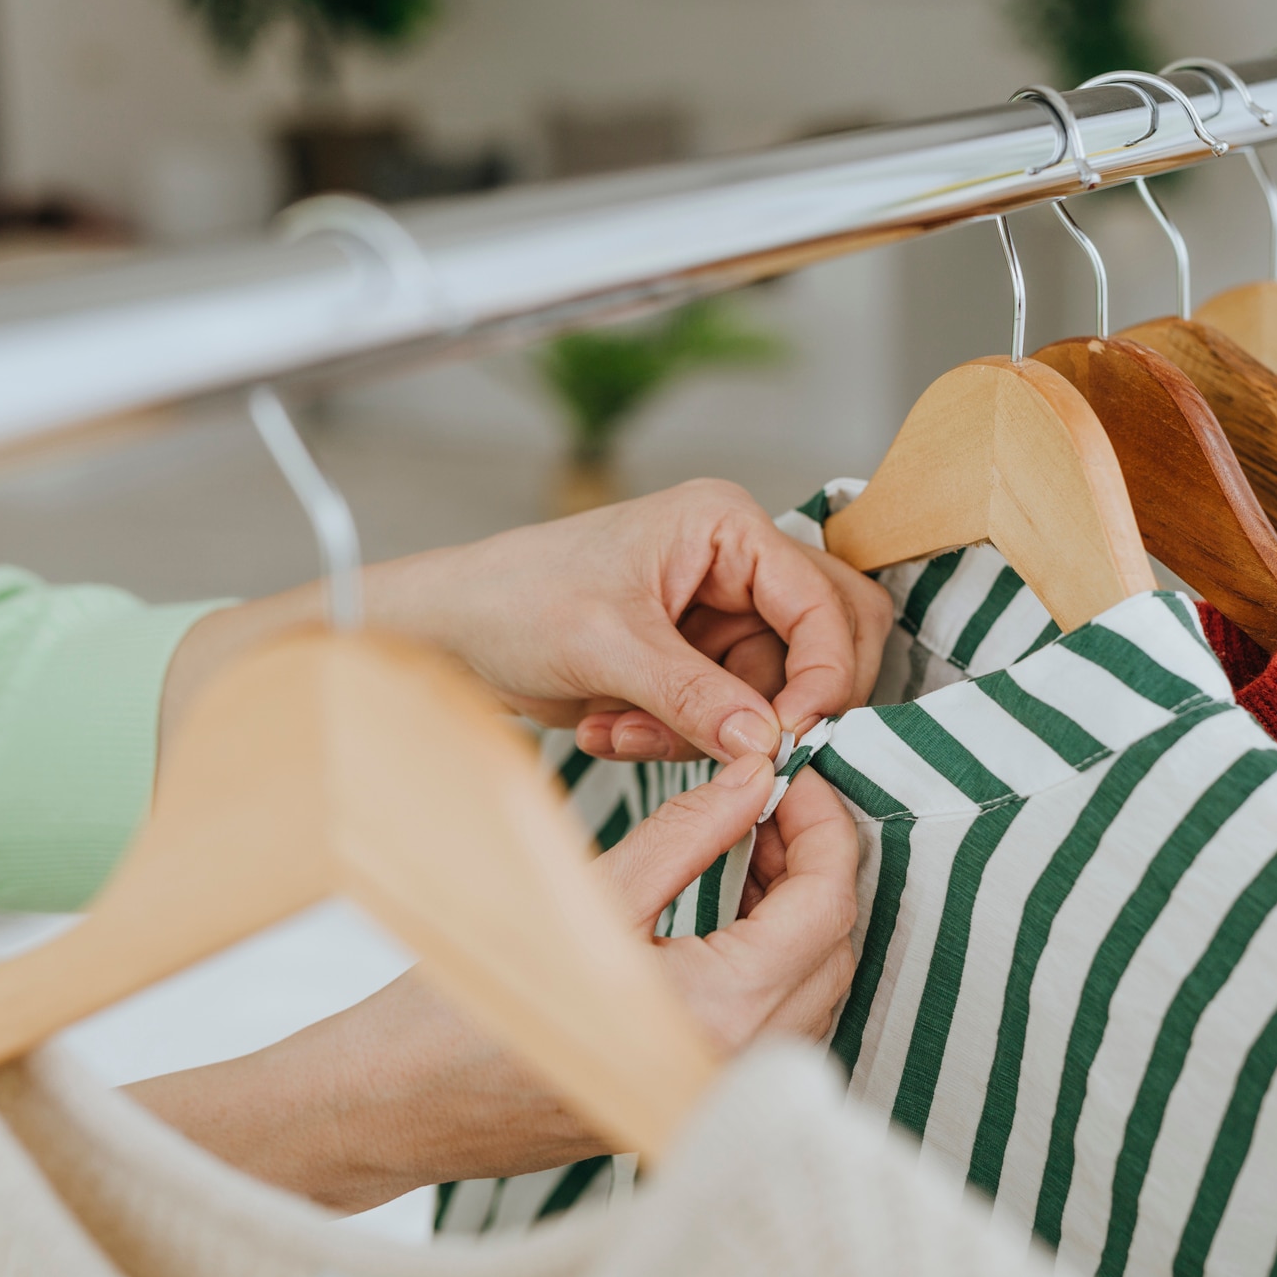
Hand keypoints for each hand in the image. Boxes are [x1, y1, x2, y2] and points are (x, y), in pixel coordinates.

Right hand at [127, 754, 859, 1211]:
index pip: (825, 903)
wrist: (399, 1101)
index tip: (792, 770)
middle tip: (771, 793)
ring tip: (750, 835)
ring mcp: (718, 1089)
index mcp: (718, 1013)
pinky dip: (773, 953)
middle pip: (834, 945)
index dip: (822, 822)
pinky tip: (731, 899)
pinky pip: (776, 1018)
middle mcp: (736, 1065)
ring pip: (814, 985)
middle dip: (817, 860)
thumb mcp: (586, 891)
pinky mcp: (694, 1094)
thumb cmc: (469, 1002)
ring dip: (799, 907)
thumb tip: (757, 773)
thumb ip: (687, 830)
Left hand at [363, 479, 889, 762]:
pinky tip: (610, 728)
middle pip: (828, 642)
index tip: (794, 737)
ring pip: (776, 694)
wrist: (449, 634)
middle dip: (782, 705)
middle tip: (742, 749)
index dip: (824, 674)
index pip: (824, 600)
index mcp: (726, 526)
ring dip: (710, 732)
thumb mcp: (607, 646)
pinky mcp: (698, 665)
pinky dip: (678, 738)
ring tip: (624, 729)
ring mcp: (721, 616)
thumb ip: (694, 695)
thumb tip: (769, 744)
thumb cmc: (514, 601)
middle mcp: (738, 564)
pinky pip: (729, 717)